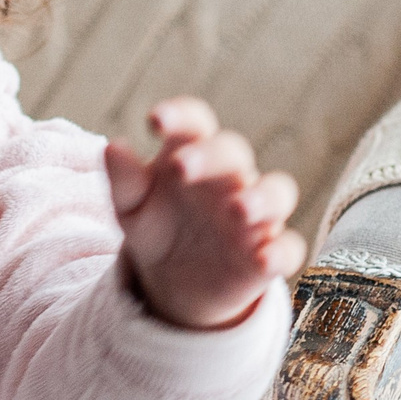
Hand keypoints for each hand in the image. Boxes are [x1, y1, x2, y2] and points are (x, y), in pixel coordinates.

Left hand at [104, 97, 305, 328]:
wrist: (174, 282)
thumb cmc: (157, 228)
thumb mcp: (132, 207)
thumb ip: (125, 179)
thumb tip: (113, 146)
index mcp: (192, 155)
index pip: (194, 124)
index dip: (180, 116)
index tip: (155, 120)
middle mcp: (230, 178)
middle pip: (233, 153)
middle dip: (211, 157)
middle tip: (181, 167)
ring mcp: (254, 215)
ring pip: (277, 192)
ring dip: (263, 198)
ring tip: (239, 210)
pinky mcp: (266, 254)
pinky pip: (287, 248)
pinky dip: (280, 253)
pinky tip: (264, 259)